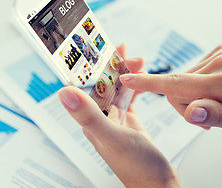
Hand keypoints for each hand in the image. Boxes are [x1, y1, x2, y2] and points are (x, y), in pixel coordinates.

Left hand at [58, 44, 179, 187]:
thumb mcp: (111, 137)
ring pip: (118, 89)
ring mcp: (116, 120)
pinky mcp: (130, 123)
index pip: (86, 86)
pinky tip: (141, 81)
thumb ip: (88, 115)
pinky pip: (129, 99)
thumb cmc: (137, 167)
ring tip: (138, 61)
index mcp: (92, 120)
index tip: (95, 47)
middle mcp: (101, 118)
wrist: (158, 184)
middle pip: (103, 84)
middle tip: (126, 50)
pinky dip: (135, 87)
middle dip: (114, 65)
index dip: (89, 65)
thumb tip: (63, 91)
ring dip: (126, 74)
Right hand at [120, 44, 221, 134]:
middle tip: (207, 118)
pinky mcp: (219, 50)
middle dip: (185, 105)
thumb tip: (190, 111)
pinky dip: (198, 85)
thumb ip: (216, 116)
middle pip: (178, 86)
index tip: (127, 78)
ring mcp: (220, 53)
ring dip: (193, 96)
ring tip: (215, 105)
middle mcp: (221, 62)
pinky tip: (216, 91)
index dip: (150, 84)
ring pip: (184, 79)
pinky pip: (193, 71)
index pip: (179, 84)